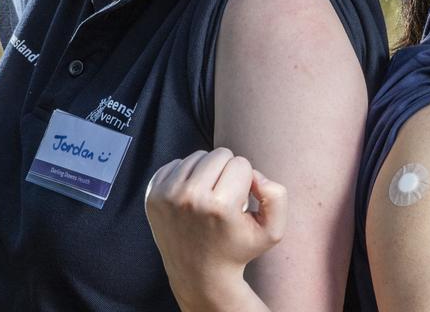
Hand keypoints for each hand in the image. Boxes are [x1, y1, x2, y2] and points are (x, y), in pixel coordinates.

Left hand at [145, 148, 286, 307]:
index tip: (239, 203)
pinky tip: (191, 198)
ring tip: (208, 198)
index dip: (245, 181)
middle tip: (224, 198)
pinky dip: (187, 176)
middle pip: (219, 154)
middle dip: (227, 171)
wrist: (199, 274)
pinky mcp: (152, 195)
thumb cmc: (237, 250)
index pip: (241, 163)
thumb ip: (277, 196)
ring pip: (198, 156)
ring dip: (207, 172)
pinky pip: (177, 163)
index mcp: (220, 206)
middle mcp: (190, 198)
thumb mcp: (272, 231)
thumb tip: (255, 174)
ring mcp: (167, 196)